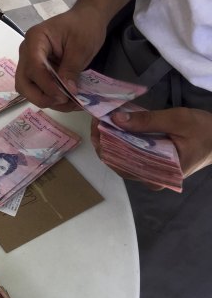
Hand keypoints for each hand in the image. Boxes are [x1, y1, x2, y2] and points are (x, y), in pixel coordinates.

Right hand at [15, 6, 107, 111]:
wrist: (87, 19)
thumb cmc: (84, 27)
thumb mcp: (81, 47)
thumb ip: (71, 69)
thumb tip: (66, 93)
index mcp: (35, 39)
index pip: (34, 68)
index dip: (46, 85)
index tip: (64, 96)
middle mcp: (27, 52)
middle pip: (23, 83)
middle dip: (41, 97)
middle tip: (63, 102)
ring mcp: (30, 63)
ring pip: (28, 89)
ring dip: (46, 100)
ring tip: (68, 104)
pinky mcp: (37, 71)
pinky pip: (38, 88)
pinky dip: (50, 97)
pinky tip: (67, 100)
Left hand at [92, 108, 211, 187]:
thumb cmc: (205, 131)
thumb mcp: (178, 120)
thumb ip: (147, 121)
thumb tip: (116, 119)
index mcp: (158, 175)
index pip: (121, 161)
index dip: (105, 142)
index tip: (96, 123)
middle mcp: (150, 178)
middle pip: (117, 161)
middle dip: (103, 140)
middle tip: (95, 119)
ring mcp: (150, 173)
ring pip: (120, 159)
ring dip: (108, 141)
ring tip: (101, 122)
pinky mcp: (150, 165)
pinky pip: (128, 156)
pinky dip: (119, 142)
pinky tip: (113, 129)